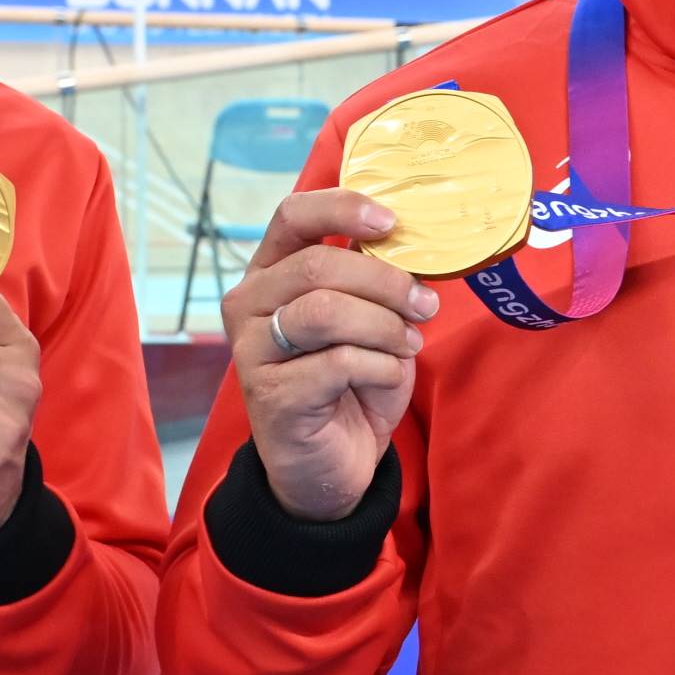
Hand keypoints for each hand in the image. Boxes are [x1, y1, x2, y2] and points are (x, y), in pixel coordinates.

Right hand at [224, 187, 432, 523]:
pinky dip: (380, 366)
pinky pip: (337, 362)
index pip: (293, 216)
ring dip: (383, 325)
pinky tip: (388, 377)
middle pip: (317, 265)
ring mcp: (252, 350)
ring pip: (324, 311)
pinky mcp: (270, 394)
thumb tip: (414, 247)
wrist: (328, 466)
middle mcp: (250, 303)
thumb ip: (374, 283)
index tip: (391, 222)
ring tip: (408, 343)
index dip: (342, 208)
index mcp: (272, 272)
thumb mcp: (368, 322)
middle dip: (385, 282)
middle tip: (425, 304)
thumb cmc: (350, 384)